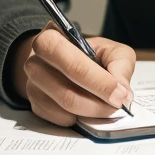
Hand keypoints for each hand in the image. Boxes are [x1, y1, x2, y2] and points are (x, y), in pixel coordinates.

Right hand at [8, 20, 135, 126]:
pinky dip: (78, 117)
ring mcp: (32, 83)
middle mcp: (36, 59)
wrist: (66, 60)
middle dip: (96, 101)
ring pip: (64, 107)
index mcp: (54, 36)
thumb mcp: (111, 50)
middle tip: (115, 104)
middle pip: (65, 89)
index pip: (74, 63)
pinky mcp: (34, 103)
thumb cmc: (90, 54)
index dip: (99, 82)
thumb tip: (122, 91)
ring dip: (91, 112)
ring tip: (106, 107)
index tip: (119, 94)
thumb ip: (120, 65)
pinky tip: (88, 108)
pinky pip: (58, 118)